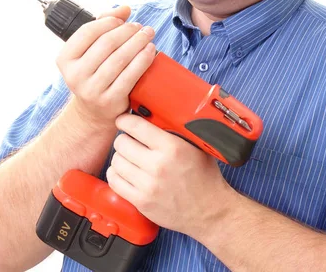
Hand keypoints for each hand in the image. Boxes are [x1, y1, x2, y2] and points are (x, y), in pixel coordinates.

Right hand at [55, 6, 155, 124]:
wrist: (94, 111)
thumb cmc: (95, 71)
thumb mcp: (91, 49)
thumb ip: (104, 24)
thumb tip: (124, 9)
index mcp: (65, 58)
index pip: (87, 32)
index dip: (109, 22)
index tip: (123, 20)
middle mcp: (74, 75)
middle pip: (106, 43)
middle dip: (128, 31)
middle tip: (141, 27)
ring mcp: (91, 90)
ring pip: (120, 58)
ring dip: (138, 42)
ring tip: (148, 35)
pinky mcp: (110, 101)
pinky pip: (130, 75)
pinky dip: (143, 60)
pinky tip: (150, 51)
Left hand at [106, 113, 232, 239]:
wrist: (210, 211)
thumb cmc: (204, 176)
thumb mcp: (196, 146)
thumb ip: (175, 130)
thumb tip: (153, 114)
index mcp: (172, 147)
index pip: (136, 126)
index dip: (125, 120)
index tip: (123, 120)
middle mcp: (158, 165)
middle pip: (122, 143)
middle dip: (124, 139)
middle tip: (129, 141)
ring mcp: (148, 185)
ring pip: (116, 161)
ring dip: (120, 157)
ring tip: (128, 157)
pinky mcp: (142, 202)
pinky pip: (115, 182)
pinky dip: (116, 174)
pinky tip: (124, 172)